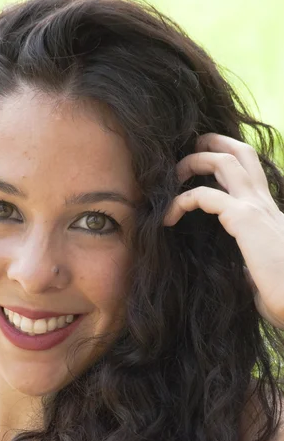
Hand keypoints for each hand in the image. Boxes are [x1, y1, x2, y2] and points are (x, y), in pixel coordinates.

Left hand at [163, 133, 283, 328]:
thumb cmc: (283, 297)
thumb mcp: (261, 275)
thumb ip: (251, 266)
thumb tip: (244, 274)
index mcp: (269, 215)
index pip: (250, 174)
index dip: (226, 161)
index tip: (199, 169)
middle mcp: (265, 204)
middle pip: (242, 153)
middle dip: (213, 143)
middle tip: (189, 150)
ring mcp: (257, 208)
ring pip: (226, 161)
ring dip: (195, 160)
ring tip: (172, 175)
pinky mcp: (245, 219)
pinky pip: (204, 195)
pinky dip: (181, 200)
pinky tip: (167, 218)